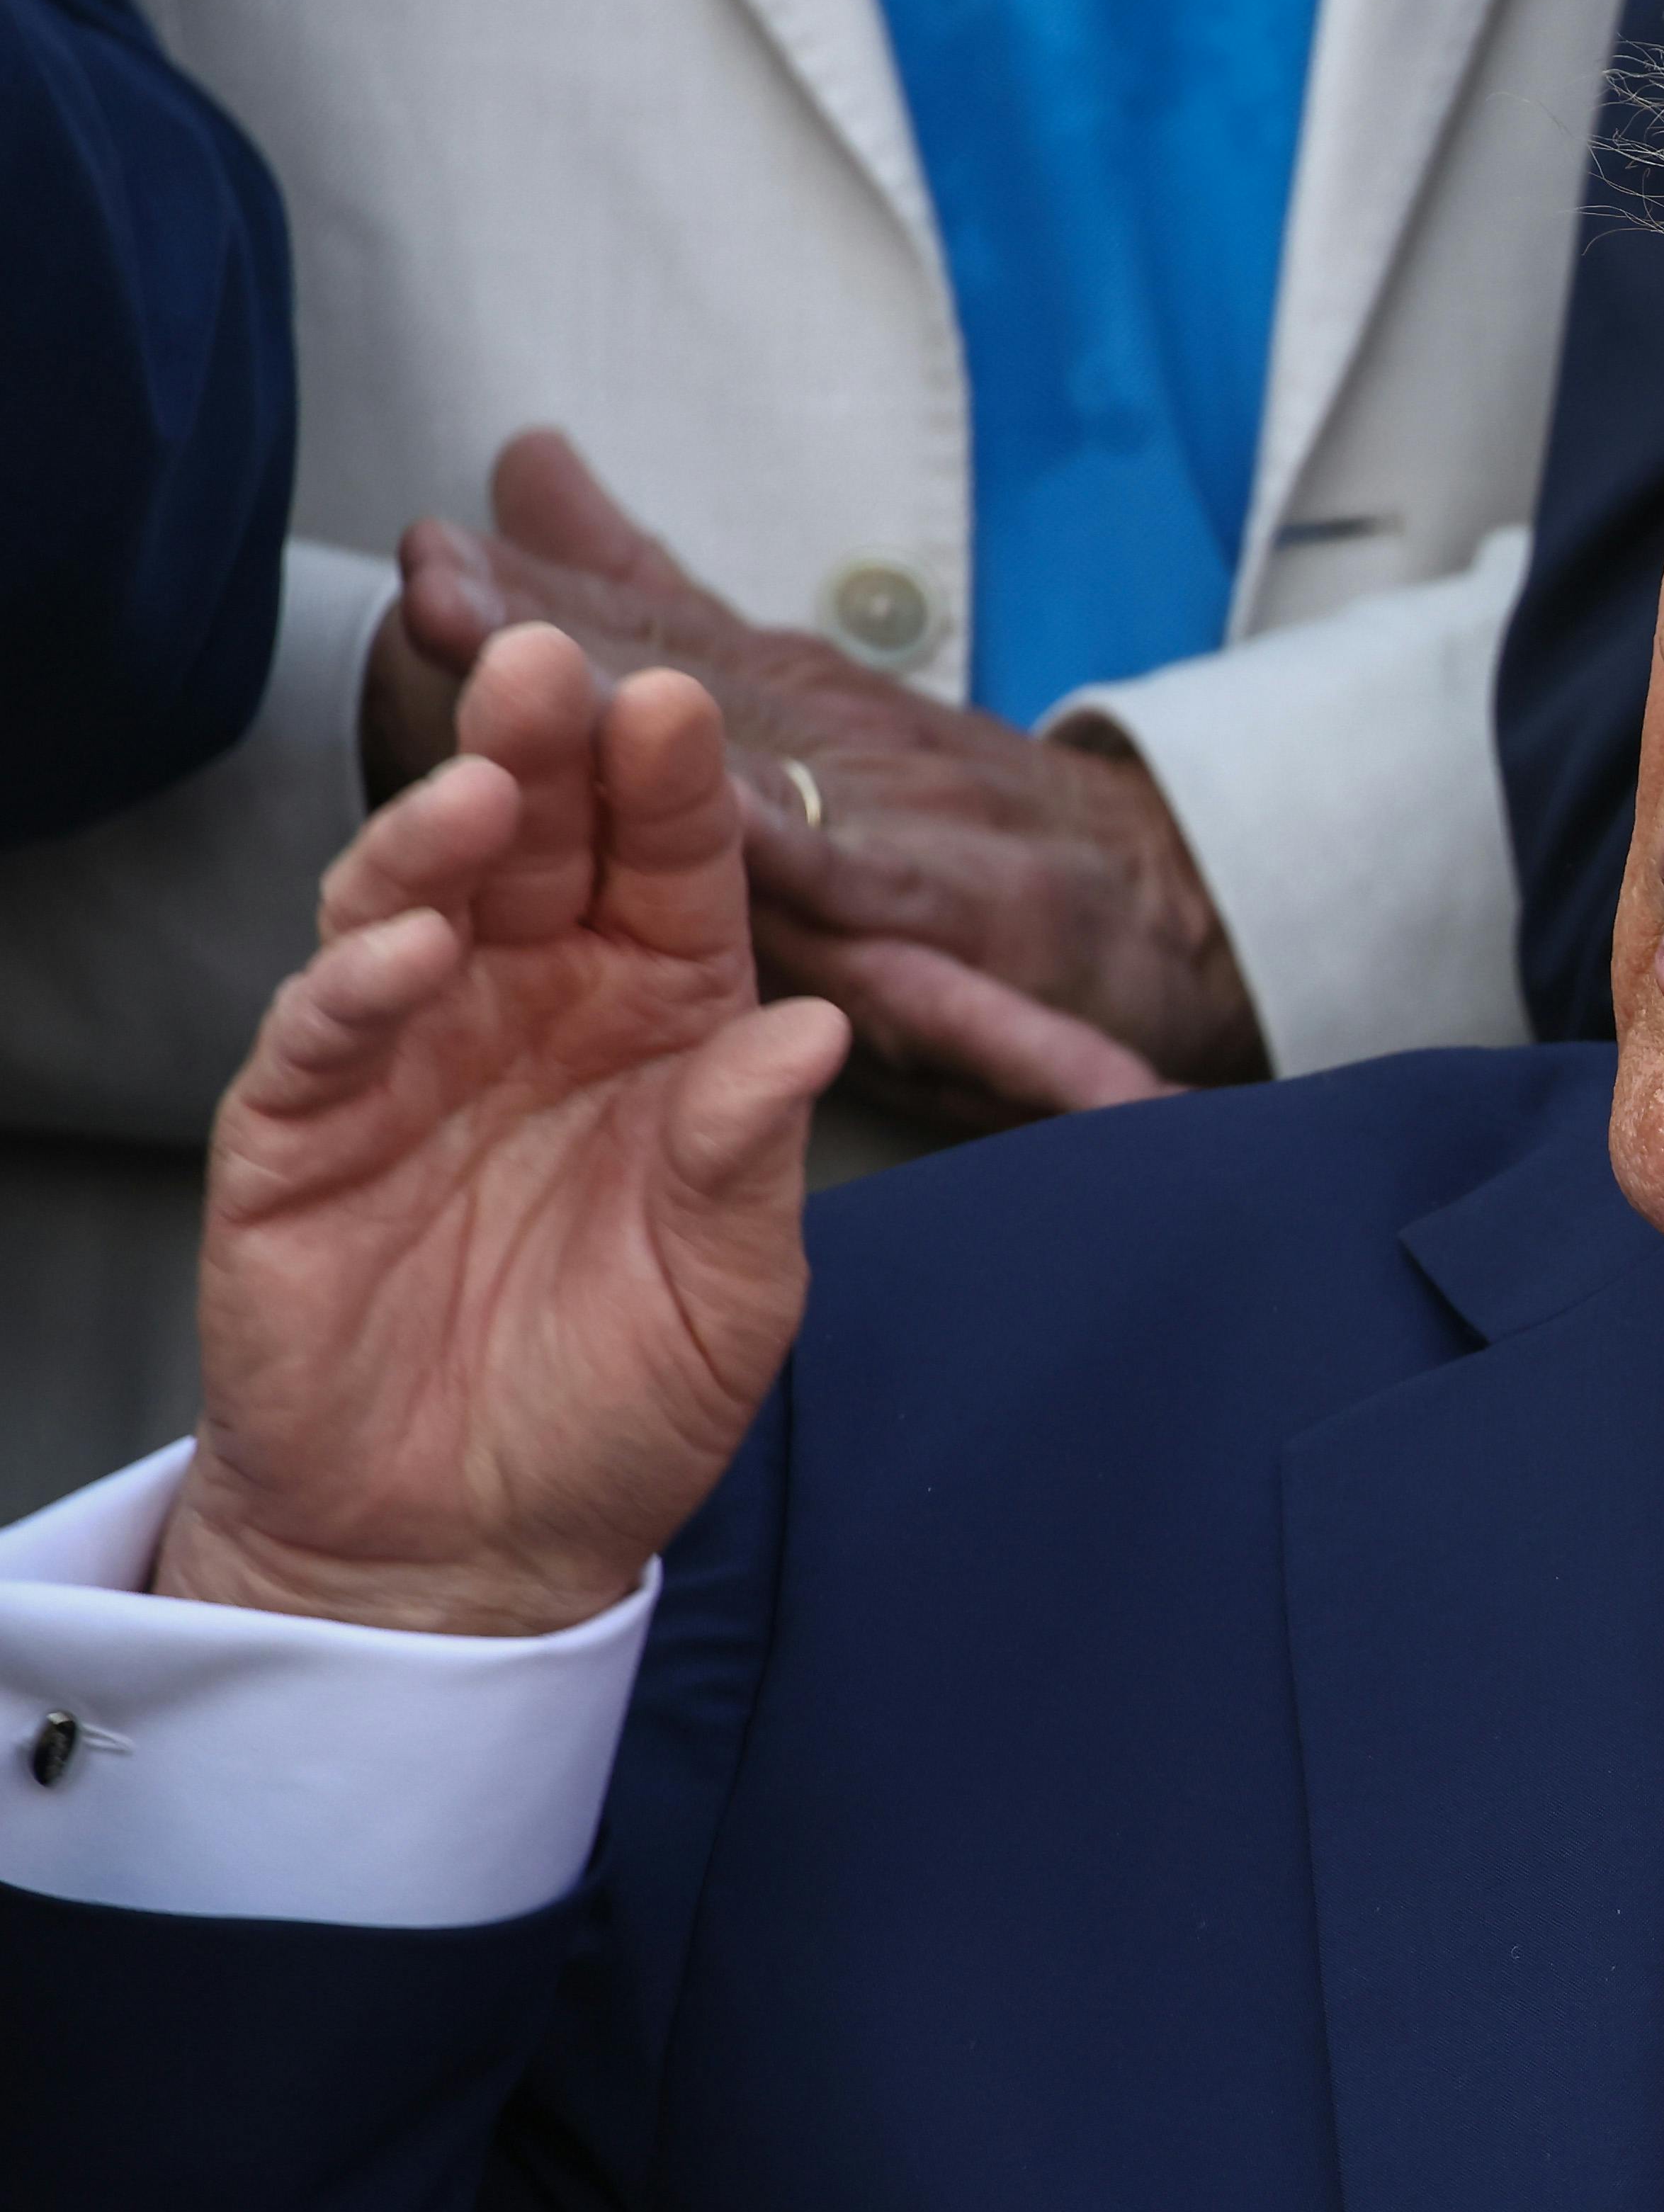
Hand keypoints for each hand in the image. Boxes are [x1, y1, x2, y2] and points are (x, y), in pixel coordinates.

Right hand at [157, 629, 851, 1635]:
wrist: (477, 1548)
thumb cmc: (620, 1403)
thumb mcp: (735, 1291)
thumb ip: (755, 1158)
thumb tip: (816, 1029)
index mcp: (658, 1024)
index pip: (671, 876)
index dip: (673, 793)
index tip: (681, 704)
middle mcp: (531, 1011)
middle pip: (537, 848)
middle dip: (543, 750)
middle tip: (556, 663)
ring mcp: (407, 1059)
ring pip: (414, 901)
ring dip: (439, 833)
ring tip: (484, 786)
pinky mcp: (299, 1134)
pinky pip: (322, 1032)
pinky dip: (359, 981)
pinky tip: (408, 949)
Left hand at [398, 431, 1257, 1119]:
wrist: (1174, 900)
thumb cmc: (970, 816)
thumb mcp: (799, 693)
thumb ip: (659, 593)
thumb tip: (526, 463)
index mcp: (789, 704)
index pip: (648, 643)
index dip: (536, 604)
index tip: (423, 558)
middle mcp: (844, 752)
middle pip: (688, 696)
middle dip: (563, 647)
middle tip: (447, 598)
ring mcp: (907, 834)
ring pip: (773, 792)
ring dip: (679, 743)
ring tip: (581, 702)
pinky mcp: (971, 925)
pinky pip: (904, 925)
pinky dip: (830, 874)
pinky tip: (751, 835)